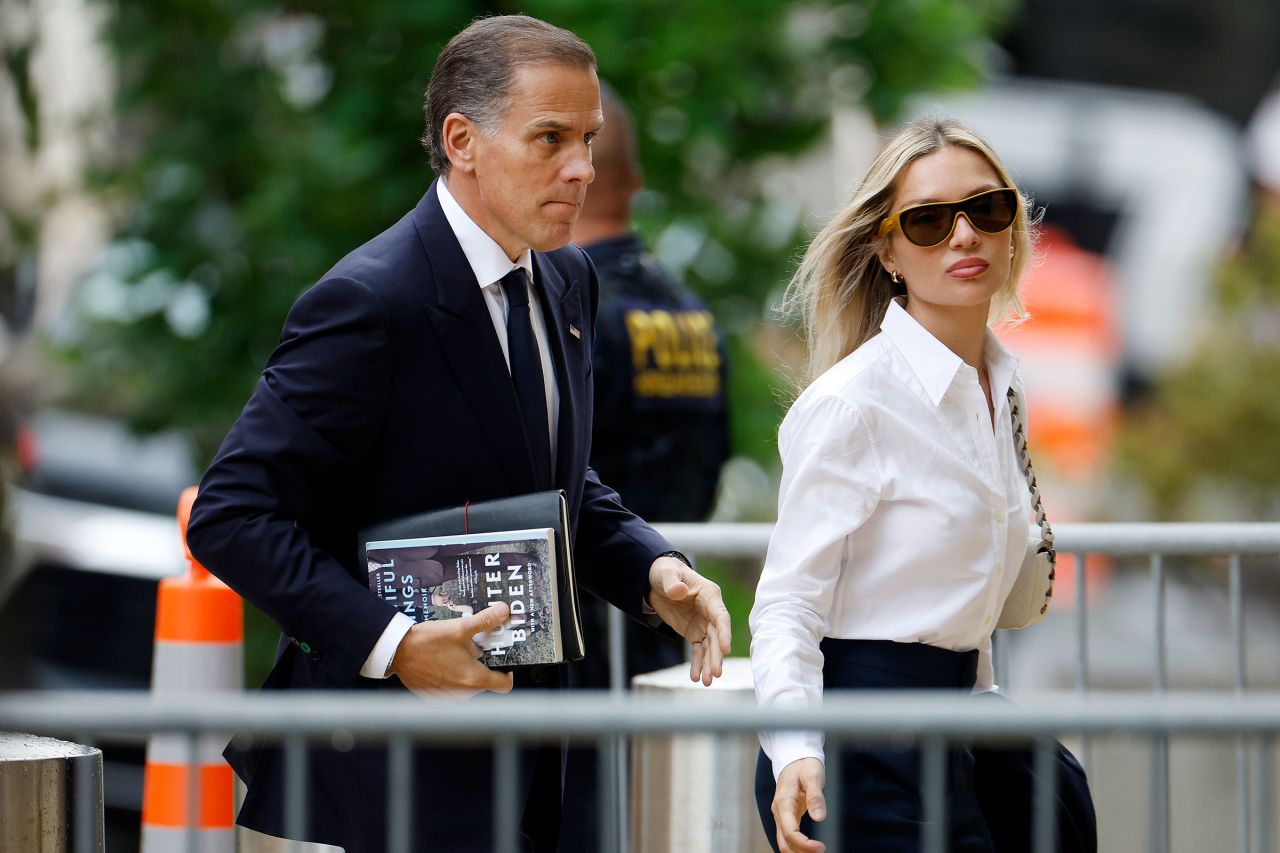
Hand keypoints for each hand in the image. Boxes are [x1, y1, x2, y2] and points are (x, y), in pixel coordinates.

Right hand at [389, 602, 513, 698]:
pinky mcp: (435, 697)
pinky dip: (451, 677)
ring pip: (468, 686)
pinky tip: (443, 662)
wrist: (396, 651)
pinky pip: (452, 689)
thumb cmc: (426, 643)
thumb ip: (485, 621)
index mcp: (472, 679)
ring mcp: (447, 697)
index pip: (503, 685)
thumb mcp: (460, 628)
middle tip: (474, 649)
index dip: (506, 671)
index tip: (501, 660)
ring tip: (456, 654)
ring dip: (466, 671)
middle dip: (482, 666)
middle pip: (485, 683)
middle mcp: (462, 693)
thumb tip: (503, 612)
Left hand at [646, 555, 731, 685]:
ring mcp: (703, 624)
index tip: (726, 649)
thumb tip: (678, 591)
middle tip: (716, 673)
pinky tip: (696, 677)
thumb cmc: (666, 573)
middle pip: (717, 636)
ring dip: (709, 663)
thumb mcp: (666, 575)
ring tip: (708, 682)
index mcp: (710, 595)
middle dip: (717, 655)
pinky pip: (698, 650)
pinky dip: (697, 663)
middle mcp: (711, 611)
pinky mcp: (694, 632)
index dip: (724, 633)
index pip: (721, 617)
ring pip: (710, 646)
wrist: (658, 581)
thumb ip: (673, 582)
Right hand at [772, 757, 826, 852]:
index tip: (820, 847)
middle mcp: (779, 812)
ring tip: (817, 851)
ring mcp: (781, 816)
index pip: (790, 832)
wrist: (794, 758)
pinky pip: (788, 838)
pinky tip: (809, 849)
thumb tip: (819, 818)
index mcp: (784, 802)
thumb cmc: (804, 765)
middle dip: (801, 852)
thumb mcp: (813, 776)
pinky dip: (797, 847)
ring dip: (798, 851)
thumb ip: (815, 797)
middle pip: (785, 842)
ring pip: (784, 842)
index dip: (804, 844)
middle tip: (821, 851)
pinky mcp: (786, 818)